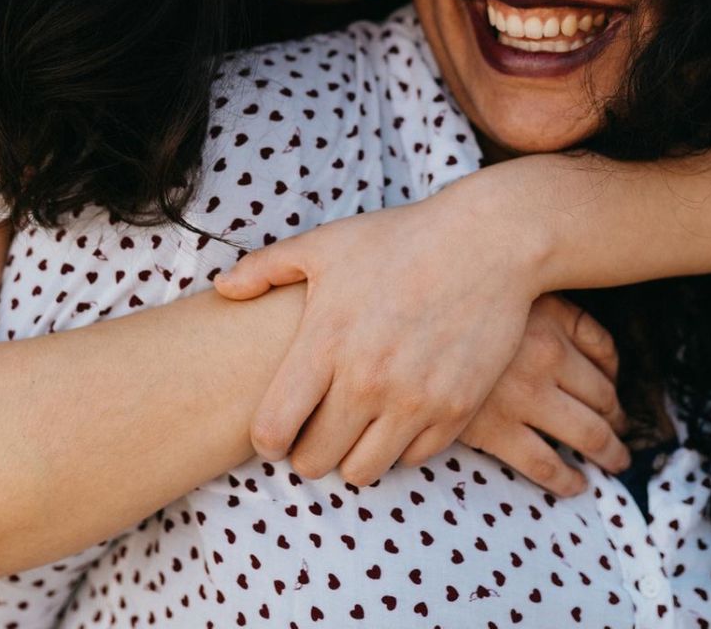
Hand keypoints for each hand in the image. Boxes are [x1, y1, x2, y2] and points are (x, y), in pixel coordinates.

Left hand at [213, 198, 537, 485]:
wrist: (487, 241)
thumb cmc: (400, 239)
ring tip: (357, 422)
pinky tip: (400, 409)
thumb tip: (223, 291)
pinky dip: (402, 443)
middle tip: (316, 425)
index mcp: (326, 342)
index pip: (272, 431)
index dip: (267, 437)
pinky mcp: (455, 410)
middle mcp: (367, 379)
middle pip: (314, 463)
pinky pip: (413, 458)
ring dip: (353, 454)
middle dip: (307, 450)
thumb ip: (266, 268)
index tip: (277, 424)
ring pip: (362, 472)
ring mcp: (414, 399)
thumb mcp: (326, 244)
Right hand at [457, 294, 629, 494]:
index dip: (614, 378)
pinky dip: (566, 478)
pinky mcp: (493, 429)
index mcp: (551, 323)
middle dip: (617, 421)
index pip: (605, 357)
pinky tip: (574, 484)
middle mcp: (546, 360)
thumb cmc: (452, 294)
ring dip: (607, 451)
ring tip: (613, 460)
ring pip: (586, 433)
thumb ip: (562, 312)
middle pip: (603, 399)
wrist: (398, 318)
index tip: (613, 393)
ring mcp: (522, 398)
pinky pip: (544, 464)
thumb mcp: (512, 289)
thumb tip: (600, 351)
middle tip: (621, 435)